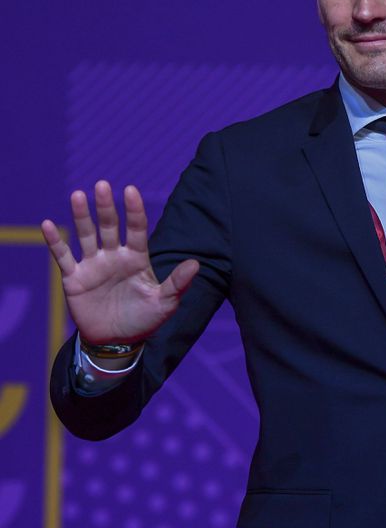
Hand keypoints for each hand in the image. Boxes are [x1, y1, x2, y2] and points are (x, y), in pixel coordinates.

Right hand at [41, 181, 198, 344]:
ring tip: (77, 195)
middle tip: (103, 185)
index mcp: (136, 258)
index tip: (131, 190)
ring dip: (81, 216)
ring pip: (86, 235)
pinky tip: (47, 225)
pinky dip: (55, 242)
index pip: (136, 229)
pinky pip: (63, 256)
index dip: (134, 211)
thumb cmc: (144, 320)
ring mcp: (93, 265)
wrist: (117, 342)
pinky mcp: (74, 278)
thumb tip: (196, 264)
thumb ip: (177, 284)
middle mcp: (114, 256)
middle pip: (109, 227)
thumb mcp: (164, 303)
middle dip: (105, 207)